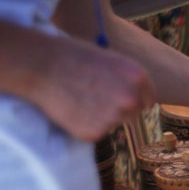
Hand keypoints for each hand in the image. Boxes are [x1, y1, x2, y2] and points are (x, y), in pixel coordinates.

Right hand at [37, 35, 154, 141]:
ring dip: (102, 116)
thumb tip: (137, 96)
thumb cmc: (72, 56)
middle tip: (94, 96)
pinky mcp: (96, 132)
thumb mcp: (110, 59)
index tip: (121, 97)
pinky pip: (97, 131)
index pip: (148, 100)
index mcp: (138, 77)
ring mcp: (114, 117)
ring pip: (115, 123)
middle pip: (134, 113)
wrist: (40, 65)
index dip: (134, 98)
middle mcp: (131, 99)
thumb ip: (128, 79)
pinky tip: (72, 109)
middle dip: (119, 108)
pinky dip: (86, 124)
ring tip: (80, 98)